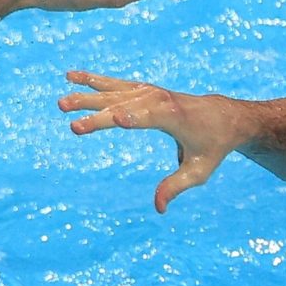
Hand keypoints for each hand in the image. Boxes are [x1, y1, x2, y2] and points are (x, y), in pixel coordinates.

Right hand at [59, 70, 243, 211]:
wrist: (223, 116)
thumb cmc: (212, 147)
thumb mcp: (199, 171)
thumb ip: (176, 187)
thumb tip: (159, 208)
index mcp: (175, 116)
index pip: (149, 117)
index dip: (133, 119)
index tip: (114, 119)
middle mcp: (159, 99)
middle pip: (122, 105)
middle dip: (96, 112)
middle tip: (70, 119)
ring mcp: (149, 91)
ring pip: (113, 92)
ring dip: (86, 95)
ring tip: (61, 102)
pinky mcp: (143, 89)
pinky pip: (114, 84)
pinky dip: (92, 80)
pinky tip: (71, 77)